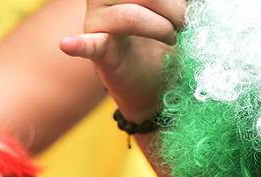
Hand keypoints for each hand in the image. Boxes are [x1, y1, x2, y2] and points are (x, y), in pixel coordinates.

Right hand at [59, 0, 183, 121]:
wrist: (158, 84)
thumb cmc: (169, 41)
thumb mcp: (175, 15)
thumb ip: (175, 4)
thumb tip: (192, 3)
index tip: (188, 8)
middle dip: (173, 8)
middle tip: (186, 24)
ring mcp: (96, 23)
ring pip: (130, 16)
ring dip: (161, 28)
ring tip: (173, 39)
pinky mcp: (97, 52)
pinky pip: (88, 45)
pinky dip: (79, 45)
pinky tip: (68, 45)